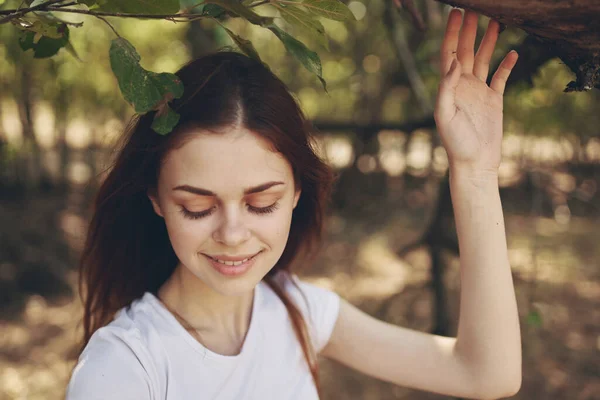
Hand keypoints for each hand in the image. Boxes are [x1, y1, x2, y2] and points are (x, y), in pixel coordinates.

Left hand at [435, 9, 517, 173]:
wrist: (474, 163)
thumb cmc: (455, 143)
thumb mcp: (444, 115)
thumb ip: (446, 88)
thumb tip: (453, 62)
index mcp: (449, 87)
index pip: (449, 54)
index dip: (451, 33)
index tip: (456, 13)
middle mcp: (462, 86)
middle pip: (467, 51)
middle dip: (470, 30)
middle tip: (475, 9)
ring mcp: (478, 92)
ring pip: (484, 60)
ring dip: (489, 41)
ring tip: (496, 21)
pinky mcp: (493, 101)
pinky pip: (500, 78)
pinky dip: (506, 65)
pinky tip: (513, 52)